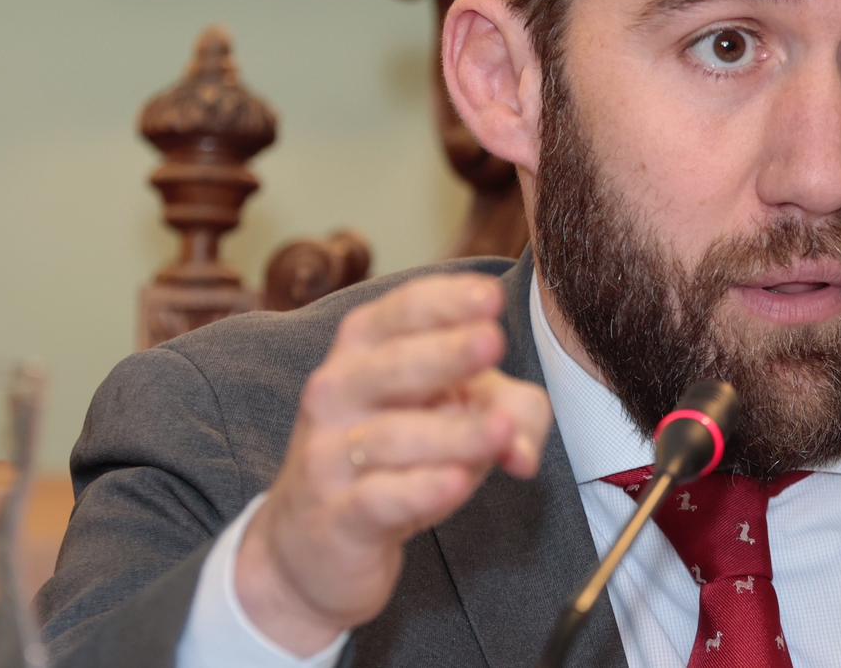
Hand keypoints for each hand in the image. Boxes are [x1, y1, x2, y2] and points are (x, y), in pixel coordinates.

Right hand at [234, 273, 551, 654]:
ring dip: (453, 433)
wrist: (315, 544)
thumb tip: (525, 449)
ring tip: (500, 429)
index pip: (401, 312)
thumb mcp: (460, 419)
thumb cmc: (399, 458)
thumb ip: (512, 414)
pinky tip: (457, 481)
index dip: (445, 302)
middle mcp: (337, 393)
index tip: (491, 296)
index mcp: (364, 350)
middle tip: (494, 342)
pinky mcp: (337, 518)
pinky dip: (421, 489)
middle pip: (392, 366)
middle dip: (446, 353)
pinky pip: (379, 498)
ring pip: (393, 436)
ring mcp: (329, 456)